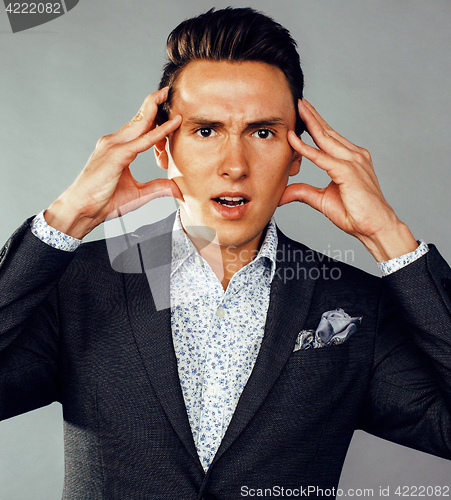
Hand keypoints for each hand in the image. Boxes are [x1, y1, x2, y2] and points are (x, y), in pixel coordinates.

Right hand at [45, 88, 182, 238]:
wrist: (81, 210)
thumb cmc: (103, 202)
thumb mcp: (138, 194)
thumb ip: (158, 188)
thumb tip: (178, 189)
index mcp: (117, 149)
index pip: (138, 128)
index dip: (152, 117)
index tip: (167, 109)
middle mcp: (114, 142)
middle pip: (138, 118)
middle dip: (153, 103)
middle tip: (168, 90)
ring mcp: (113, 147)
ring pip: (139, 124)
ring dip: (154, 109)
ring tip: (167, 96)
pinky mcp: (115, 156)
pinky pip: (141, 141)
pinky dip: (157, 132)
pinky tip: (171, 125)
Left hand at [279, 99, 417, 261]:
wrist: (375, 227)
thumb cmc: (355, 214)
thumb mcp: (322, 200)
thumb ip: (303, 192)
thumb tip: (282, 194)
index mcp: (351, 160)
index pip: (329, 138)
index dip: (314, 125)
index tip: (302, 114)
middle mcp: (354, 156)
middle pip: (328, 132)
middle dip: (312, 116)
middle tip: (298, 101)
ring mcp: (353, 162)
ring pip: (326, 138)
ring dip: (310, 122)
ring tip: (298, 108)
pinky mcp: (348, 172)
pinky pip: (322, 157)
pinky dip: (306, 148)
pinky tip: (293, 139)